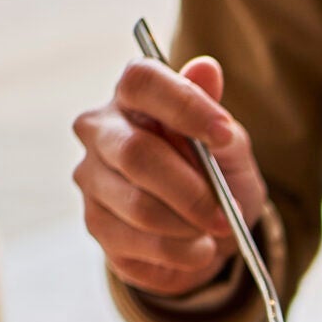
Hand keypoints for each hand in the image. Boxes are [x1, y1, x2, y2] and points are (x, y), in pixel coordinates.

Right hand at [72, 56, 268, 296]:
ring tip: (214, 231)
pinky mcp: (95, 223)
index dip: (184, 106)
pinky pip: (138, 244)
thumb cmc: (215, 174)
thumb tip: (206, 68)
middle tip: (227, 214)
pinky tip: (196, 248)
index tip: (224, 134)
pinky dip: (180, 253)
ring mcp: (91, 177)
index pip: (142, 82)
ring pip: (138, 207)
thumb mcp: (230, 148)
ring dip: (189, 227)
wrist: (207, 230)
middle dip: (192, 191)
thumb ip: (217, 116)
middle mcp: (101, 130)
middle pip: (136, 154)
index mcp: (134, 97)